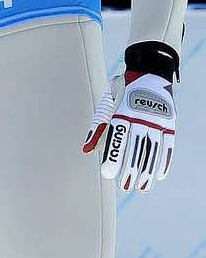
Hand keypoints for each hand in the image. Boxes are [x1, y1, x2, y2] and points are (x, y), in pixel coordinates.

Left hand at [83, 41, 177, 192]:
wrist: (151, 71)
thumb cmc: (123, 91)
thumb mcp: (108, 102)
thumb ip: (98, 127)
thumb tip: (86, 150)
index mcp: (123, 110)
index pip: (117, 136)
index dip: (112, 155)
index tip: (107, 173)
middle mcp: (141, 116)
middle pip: (136, 146)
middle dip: (129, 167)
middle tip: (123, 185)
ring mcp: (157, 120)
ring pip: (152, 149)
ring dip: (146, 169)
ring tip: (140, 186)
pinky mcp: (170, 123)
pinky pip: (168, 145)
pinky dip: (164, 161)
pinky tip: (157, 176)